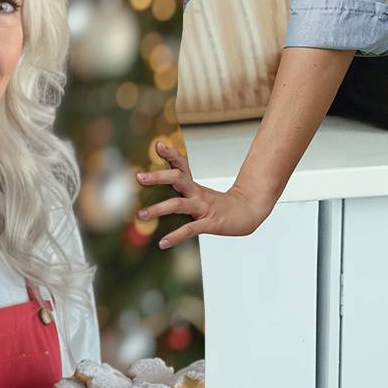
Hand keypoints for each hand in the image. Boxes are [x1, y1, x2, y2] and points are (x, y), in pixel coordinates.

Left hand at [136, 141, 273, 243]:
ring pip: (179, 204)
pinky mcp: (210, 223)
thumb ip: (181, 185)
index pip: (180, 165)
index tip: (158, 145)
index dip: (170, 155)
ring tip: (141, 214)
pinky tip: (162, 243)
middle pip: (177, 179)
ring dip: (159, 209)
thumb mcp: (197, 193)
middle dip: (158, 177)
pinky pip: (190, 229)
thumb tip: (165, 175)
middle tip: (139, 177)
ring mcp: (203, 208)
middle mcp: (196, 194)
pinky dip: (175, 237)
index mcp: (193, 186)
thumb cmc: (218, 204)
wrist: (247, 213)